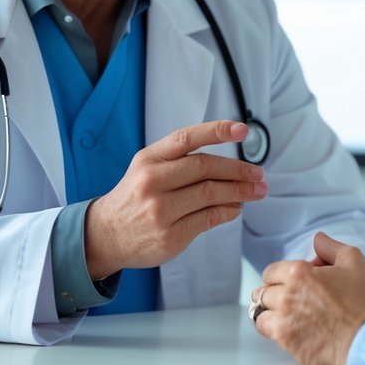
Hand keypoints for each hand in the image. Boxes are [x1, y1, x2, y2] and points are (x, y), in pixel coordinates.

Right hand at [84, 120, 266, 279]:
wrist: (105, 235)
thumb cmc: (135, 197)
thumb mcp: (146, 168)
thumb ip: (181, 160)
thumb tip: (229, 163)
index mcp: (148, 159)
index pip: (186, 138)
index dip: (216, 131)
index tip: (242, 129)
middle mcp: (152, 181)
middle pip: (205, 168)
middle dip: (238, 170)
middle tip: (259, 174)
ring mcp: (160, 210)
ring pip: (210, 194)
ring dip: (240, 191)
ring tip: (257, 191)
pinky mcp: (170, 235)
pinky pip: (208, 218)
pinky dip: (228, 211)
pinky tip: (236, 208)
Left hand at [251, 232, 364, 364]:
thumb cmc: (363, 302)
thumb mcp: (355, 262)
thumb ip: (331, 246)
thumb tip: (318, 239)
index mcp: (298, 273)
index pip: (271, 271)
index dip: (282, 275)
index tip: (292, 282)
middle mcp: (286, 296)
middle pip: (263, 292)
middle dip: (276, 293)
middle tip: (292, 298)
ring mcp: (284, 321)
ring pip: (260, 313)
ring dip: (270, 312)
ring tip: (288, 315)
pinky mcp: (286, 343)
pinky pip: (268, 333)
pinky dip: (275, 330)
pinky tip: (292, 329)